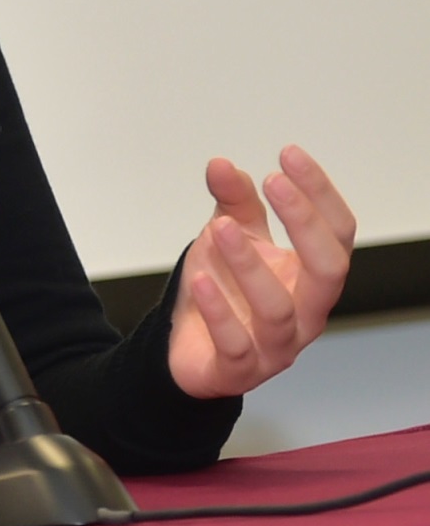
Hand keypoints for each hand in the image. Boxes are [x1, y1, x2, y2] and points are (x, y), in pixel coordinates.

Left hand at [166, 146, 354, 398]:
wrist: (186, 349)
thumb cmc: (224, 290)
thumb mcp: (228, 239)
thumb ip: (232, 204)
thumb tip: (221, 164)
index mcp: (312, 277)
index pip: (338, 233)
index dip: (320, 193)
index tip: (289, 154)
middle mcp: (307, 313)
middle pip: (328, 270)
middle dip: (305, 223)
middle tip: (273, 182)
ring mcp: (277, 346)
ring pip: (277, 310)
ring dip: (249, 265)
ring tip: (219, 227)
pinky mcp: (239, 370)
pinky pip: (236, 344)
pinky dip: (218, 312)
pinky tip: (199, 281)